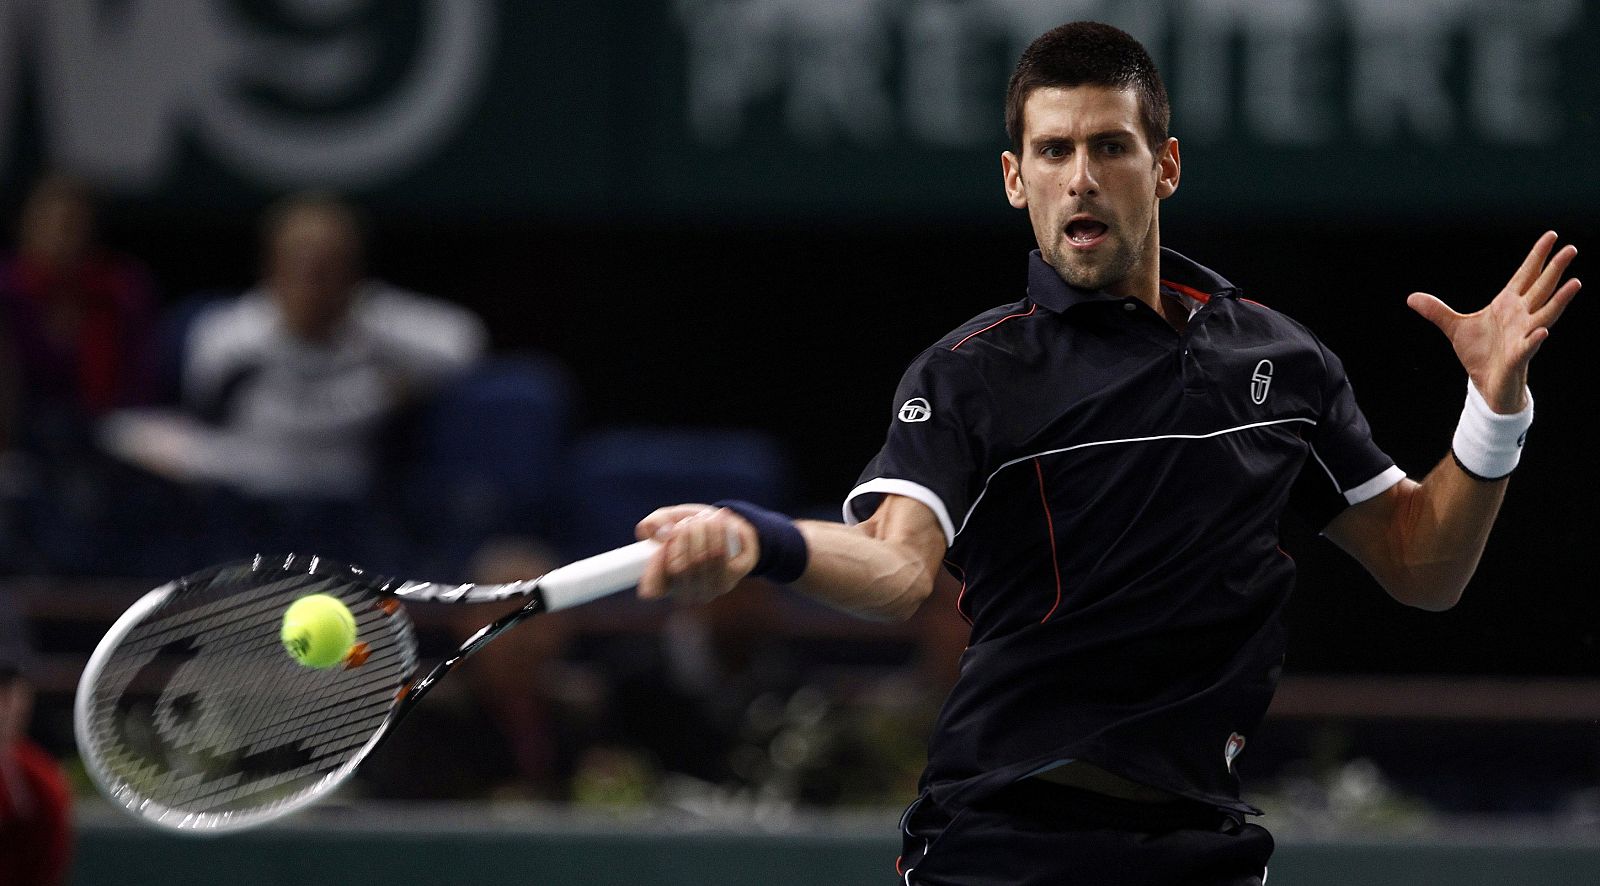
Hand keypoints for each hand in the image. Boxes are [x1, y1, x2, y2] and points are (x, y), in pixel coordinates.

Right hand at [635, 504, 758, 603]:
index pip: (653, 589)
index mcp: (666, 587)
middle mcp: (689, 594)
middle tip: (689, 520)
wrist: (725, 526)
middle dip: (685, 535)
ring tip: (704, 517)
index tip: (663, 538)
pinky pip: (724, 553)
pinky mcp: (737, 574)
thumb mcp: (666, 522)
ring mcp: (714, 588)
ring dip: (703, 530)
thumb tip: (654, 531)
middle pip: (683, 566)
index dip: (655, 563)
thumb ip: (653, 524)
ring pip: (705, 558)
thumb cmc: (689, 529)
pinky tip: (720, 517)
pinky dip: (721, 530)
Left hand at [1407, 232, 1580, 412]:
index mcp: (1507, 305)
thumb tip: (1412, 297)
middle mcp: (1520, 317)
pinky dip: (1535, 339)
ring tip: (1575, 283)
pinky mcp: (1518, 357)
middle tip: (1571, 248)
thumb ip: (1436, 311)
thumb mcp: (1454, 328)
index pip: (1525, 275)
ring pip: (1546, 314)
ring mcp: (1522, 335)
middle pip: (1541, 288)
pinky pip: (1529, 346)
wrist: (1485, 385)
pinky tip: (1542, 331)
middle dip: (1555, 269)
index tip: (1551, 235)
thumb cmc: (1479, 354)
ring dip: (1560, 300)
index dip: (1537, 256)